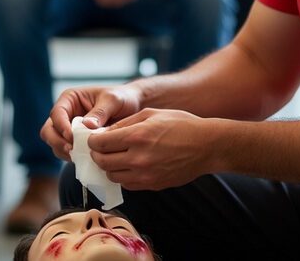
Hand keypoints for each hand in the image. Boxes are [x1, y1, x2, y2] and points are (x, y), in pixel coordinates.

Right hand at [40, 83, 143, 159]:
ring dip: (65, 152)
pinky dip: (74, 158)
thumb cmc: (122, 98)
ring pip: (55, 144)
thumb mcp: (113, 100)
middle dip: (58, 142)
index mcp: (70, 99)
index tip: (72, 137)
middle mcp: (66, 114)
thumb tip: (87, 125)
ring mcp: (70, 129)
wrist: (134, 108)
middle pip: (49, 131)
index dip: (61, 126)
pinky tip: (87, 159)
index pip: (56, 114)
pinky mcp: (77, 142)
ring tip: (82, 156)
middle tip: (72, 151)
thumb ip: (100, 112)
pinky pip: (68, 152)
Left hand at [89, 108, 212, 190]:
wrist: (207, 146)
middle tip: (101, 147)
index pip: (99, 144)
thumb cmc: (179, 124)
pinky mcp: (153, 185)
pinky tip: (128, 165)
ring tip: (115, 155)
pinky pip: (127, 184)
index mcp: (137, 137)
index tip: (94, 137)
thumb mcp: (149, 114)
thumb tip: (102, 133)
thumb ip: (123, 124)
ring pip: (112, 176)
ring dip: (109, 166)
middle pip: (102, 161)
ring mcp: (146, 175)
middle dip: (97, 153)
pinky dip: (123, 175)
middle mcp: (138, 159)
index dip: (92, 140)